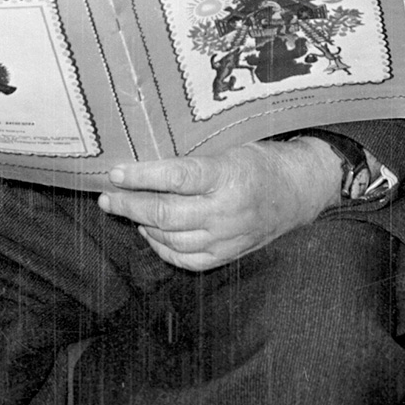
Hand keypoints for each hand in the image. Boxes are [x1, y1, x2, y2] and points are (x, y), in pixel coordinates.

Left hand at [97, 137, 339, 270]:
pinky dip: (162, 248)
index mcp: (227, 175)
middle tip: (107, 197)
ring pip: (171, 239)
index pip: (175, 177)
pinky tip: (150, 232)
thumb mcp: (231, 144)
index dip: (141, 176)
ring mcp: (226, 237)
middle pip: (166, 214)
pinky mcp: (227, 255)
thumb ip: (195, 156)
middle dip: (129, 205)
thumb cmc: (260, 160)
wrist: (296, 191)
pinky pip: (186, 259)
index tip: (116, 173)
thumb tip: (147, 155)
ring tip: (123, 210)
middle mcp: (225, 211)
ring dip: (141, 225)